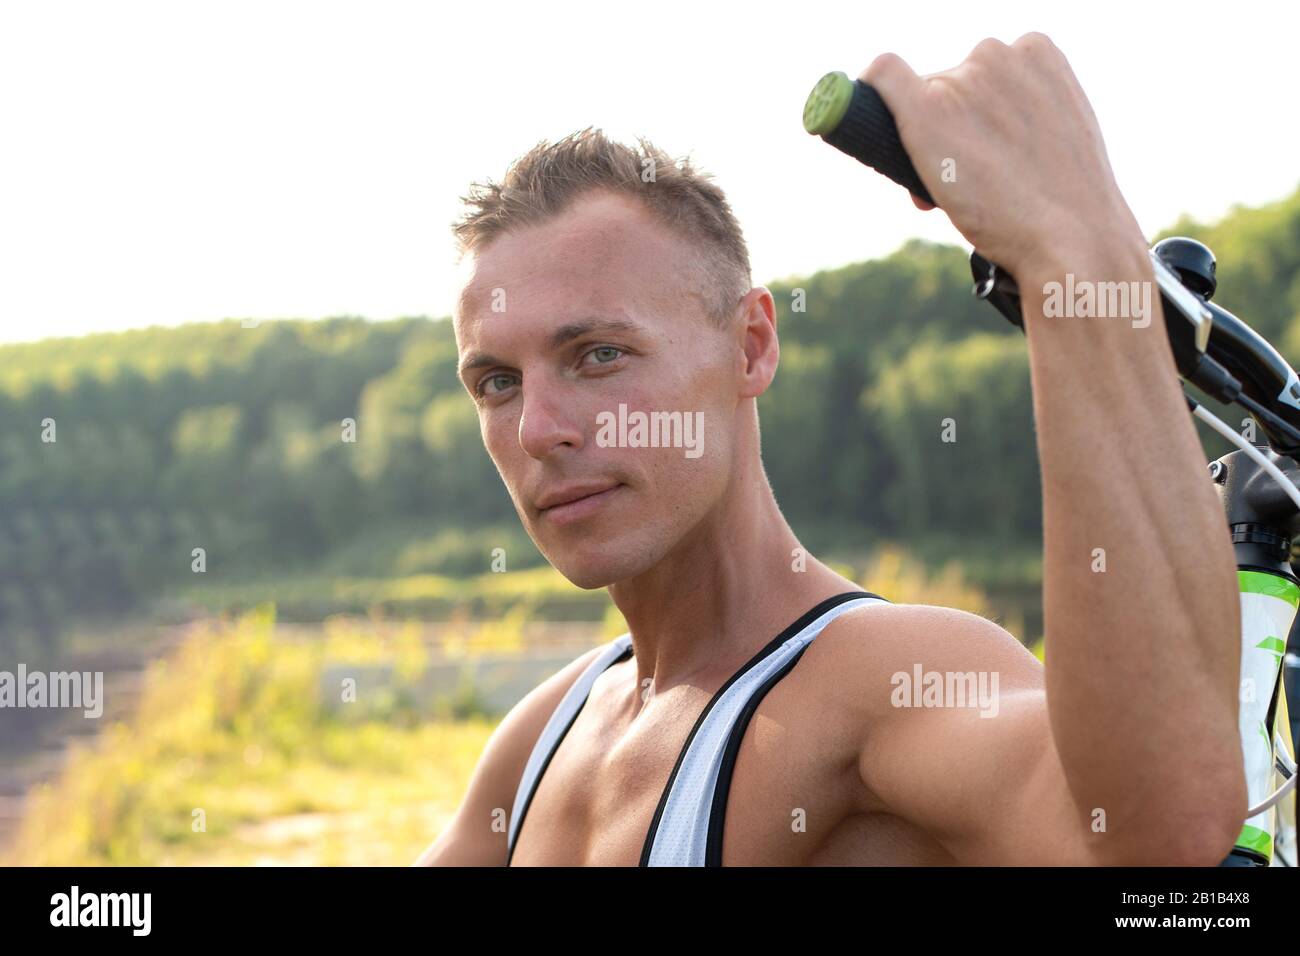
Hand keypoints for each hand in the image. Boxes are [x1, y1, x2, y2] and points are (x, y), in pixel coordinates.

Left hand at [863, 33, 1145, 277]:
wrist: (1070, 237)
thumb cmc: (1062, 202)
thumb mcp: (1054, 136)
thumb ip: (1018, 116)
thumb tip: (966, 133)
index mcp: (1036, 52)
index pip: (979, 71)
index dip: (971, 112)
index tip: (978, 150)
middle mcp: (995, 53)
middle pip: (945, 83)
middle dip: (945, 126)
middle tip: (964, 184)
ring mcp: (960, 79)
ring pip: (915, 99)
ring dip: (922, 140)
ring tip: (954, 190)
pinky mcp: (928, 108)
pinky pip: (883, 75)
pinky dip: (871, 90)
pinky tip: (857, 111)